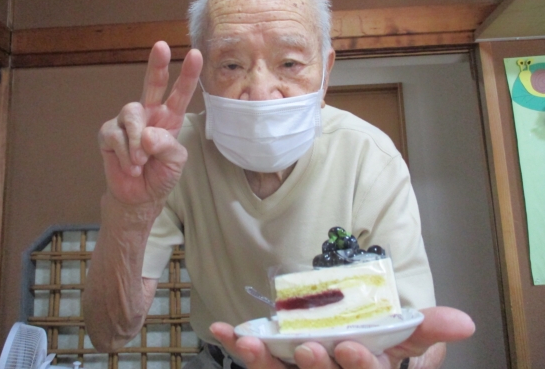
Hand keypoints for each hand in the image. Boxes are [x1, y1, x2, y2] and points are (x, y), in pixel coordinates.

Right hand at [99, 41, 202, 205]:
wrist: (138, 197)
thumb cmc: (160, 176)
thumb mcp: (175, 163)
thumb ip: (168, 146)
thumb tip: (147, 134)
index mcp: (170, 118)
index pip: (180, 94)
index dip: (188, 75)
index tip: (196, 54)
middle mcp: (149, 114)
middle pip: (152, 84)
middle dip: (157, 65)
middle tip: (161, 47)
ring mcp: (127, 122)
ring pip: (131, 114)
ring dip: (136, 142)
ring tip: (141, 163)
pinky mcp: (109, 133)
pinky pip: (115, 135)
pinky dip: (124, 154)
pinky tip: (130, 167)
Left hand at [210, 306, 474, 368]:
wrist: (347, 350)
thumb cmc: (381, 346)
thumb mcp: (406, 336)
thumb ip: (427, 328)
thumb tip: (465, 323)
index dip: (361, 365)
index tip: (348, 346)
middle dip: (316, 367)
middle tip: (306, 349)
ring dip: (265, 361)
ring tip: (249, 343)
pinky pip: (258, 362)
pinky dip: (239, 345)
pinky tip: (222, 330)